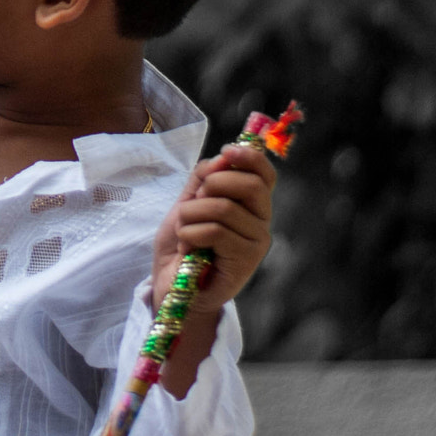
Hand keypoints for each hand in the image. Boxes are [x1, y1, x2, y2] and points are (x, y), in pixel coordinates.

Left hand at [150, 143, 276, 315]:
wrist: (171, 284)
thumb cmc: (182, 243)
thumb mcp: (187, 202)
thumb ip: (203, 179)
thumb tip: (222, 157)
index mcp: (249, 204)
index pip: (264, 174)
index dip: (249, 157)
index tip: (226, 152)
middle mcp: (260, 222)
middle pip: (250, 186)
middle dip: (213, 184)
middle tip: (194, 201)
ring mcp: (256, 243)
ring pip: (224, 208)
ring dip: (191, 215)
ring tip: (184, 231)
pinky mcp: (245, 262)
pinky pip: (216, 232)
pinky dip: (191, 235)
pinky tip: (189, 249)